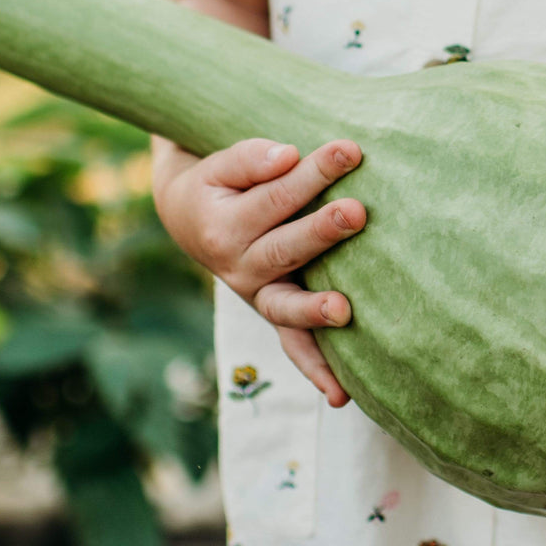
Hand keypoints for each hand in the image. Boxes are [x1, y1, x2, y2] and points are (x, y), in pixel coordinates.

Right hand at [152, 136, 366, 406]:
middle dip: (321, 231)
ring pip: (286, 306)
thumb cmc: (217, 184)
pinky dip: (314, 370)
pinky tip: (340, 396)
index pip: (277, 195)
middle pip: (284, 248)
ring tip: (343, 309)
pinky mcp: (275, 313)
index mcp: (224, 226)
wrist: (189, 218)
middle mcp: (237, 268)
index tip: (349, 149)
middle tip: (356, 212)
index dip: (313, 172)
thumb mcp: (219, 164)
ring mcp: (257, 296)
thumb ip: (250, 158)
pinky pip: (293, 346)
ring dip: (315, 310)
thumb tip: (288, 155)